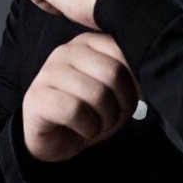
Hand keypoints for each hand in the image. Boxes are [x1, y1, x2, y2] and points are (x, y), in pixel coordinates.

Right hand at [22, 32, 140, 162]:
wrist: (53, 141)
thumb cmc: (88, 112)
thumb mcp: (114, 91)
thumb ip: (128, 75)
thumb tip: (146, 72)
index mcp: (89, 42)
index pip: (124, 52)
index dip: (134, 83)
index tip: (128, 100)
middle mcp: (67, 50)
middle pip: (113, 73)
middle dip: (122, 104)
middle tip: (114, 117)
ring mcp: (49, 71)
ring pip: (96, 94)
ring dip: (105, 120)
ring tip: (98, 125)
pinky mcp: (36, 97)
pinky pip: (75, 111)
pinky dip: (88, 129)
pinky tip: (82, 130)